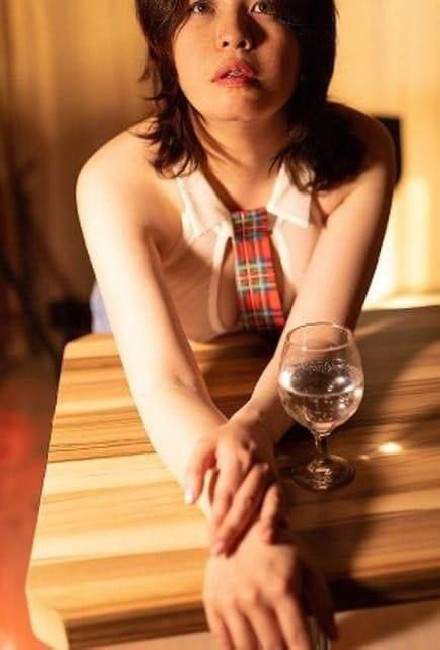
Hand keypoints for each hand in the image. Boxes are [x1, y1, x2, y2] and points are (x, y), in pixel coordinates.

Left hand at [184, 419, 283, 554]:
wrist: (254, 427)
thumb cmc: (224, 439)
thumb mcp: (204, 446)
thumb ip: (194, 470)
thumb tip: (189, 500)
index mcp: (237, 458)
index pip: (227, 493)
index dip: (219, 517)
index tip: (210, 538)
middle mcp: (257, 468)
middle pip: (246, 502)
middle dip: (234, 528)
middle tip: (221, 551)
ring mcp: (271, 475)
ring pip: (267, 503)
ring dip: (262, 526)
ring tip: (258, 547)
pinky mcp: (279, 482)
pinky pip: (280, 502)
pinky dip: (277, 518)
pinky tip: (274, 536)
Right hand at [203, 509, 337, 649]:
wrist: (239, 523)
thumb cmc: (277, 545)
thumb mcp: (306, 565)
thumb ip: (322, 602)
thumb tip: (334, 636)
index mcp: (281, 589)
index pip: (298, 641)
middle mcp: (254, 598)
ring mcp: (230, 602)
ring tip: (270, 649)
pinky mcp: (212, 603)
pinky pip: (224, 642)